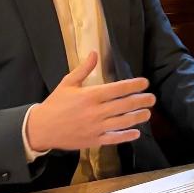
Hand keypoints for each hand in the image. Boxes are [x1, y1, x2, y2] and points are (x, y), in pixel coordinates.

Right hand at [25, 50, 154, 151]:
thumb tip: (95, 52)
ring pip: (123, 122)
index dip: (134, 85)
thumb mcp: (68, 83)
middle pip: (125, 105)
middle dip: (141, 100)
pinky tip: (136, 133)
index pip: (118, 89)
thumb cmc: (55, 103)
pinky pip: (114, 138)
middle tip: (152, 98)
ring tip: (148, 113)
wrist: (41, 128)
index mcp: (90, 95)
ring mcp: (96, 127)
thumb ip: (84, 69)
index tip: (145, 83)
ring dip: (138, 117)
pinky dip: (126, 136)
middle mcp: (96, 111)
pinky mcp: (94, 140)